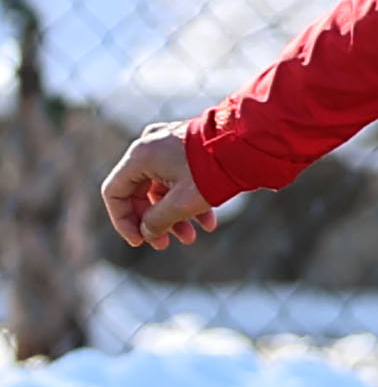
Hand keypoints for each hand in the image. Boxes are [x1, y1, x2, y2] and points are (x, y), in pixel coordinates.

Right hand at [100, 125, 220, 249]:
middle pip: (139, 192)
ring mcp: (169, 145)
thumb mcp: (183, 202)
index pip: (115, 193)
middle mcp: (149, 146)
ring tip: (190, 238)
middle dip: (153, 221)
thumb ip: (158, 220)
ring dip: (173, 215)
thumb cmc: (215, 170)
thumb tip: (147, 232)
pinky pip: (179, 178)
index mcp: (140, 156)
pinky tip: (208, 223)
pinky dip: (188, 200)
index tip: (139, 242)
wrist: (252, 142)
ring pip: (162, 188)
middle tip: (164, 244)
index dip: (123, 221)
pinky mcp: (188, 149)